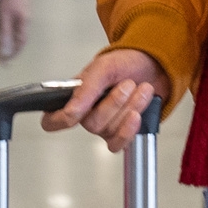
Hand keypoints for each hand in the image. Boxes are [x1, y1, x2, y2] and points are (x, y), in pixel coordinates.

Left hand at [0, 0, 29, 61]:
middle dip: (6, 49)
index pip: (20, 42)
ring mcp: (17, 14)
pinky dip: (2, 33)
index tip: (3, 62)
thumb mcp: (3, 17)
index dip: (13, 53)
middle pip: (16, 38)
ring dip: (3, 41)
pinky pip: (7, 25)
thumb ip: (4, 35)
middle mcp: (22, 19)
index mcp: (23, 21)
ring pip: (11, 32)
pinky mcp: (10, 9)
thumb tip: (5, 54)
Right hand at [41, 49, 171, 151]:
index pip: (52, 120)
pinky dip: (129, 130)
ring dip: (130, 107)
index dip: (59, 120)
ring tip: (141, 88)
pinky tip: (137, 115)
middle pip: (91, 124)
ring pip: (109, 131)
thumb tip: (70, 111)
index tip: (75, 112)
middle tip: (127, 83)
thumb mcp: (104, 67)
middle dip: (115, 102)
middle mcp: (87, 114)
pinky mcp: (121, 133)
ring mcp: (105, 125)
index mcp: (75, 97)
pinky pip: (118, 144)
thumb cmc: (125, 63)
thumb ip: (86, 88)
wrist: (154, 65)